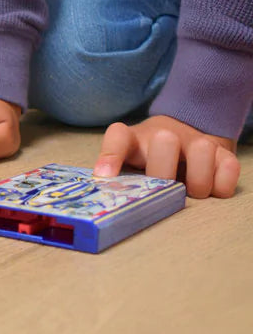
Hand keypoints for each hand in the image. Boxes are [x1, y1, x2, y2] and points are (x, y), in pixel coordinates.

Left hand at [94, 115, 239, 197]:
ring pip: (201, 151)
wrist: (186, 134)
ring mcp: (196, 141)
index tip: (105, 176)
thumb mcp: (129, 165)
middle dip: (163, 171)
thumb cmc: (149, 161)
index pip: (118, 137)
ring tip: (190, 192)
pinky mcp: (222, 153)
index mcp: (134, 141)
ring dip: (197, 180)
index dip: (111, 155)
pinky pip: (229, 168)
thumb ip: (118, 179)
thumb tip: (106, 199)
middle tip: (164, 188)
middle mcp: (164, 136)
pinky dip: (221, 185)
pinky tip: (211, 190)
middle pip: (164, 141)